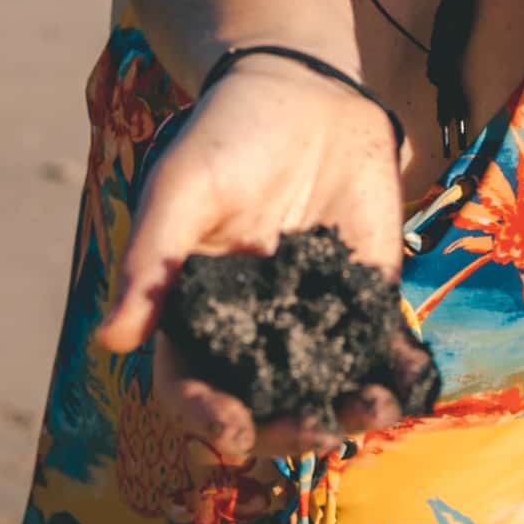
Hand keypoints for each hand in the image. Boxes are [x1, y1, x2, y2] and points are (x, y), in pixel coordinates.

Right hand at [95, 60, 410, 458]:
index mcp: (193, 312)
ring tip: (373, 412)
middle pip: (264, 403)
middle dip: (288, 428)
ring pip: (326, 387)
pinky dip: (398, 374)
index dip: (207, 415)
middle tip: (316, 430)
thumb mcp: (181, 189)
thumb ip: (151, 262)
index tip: (233, 431)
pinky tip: (411, 385)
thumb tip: (111, 340)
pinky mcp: (367, 297)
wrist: (305, 92)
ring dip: (350, 411)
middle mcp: (251, 329)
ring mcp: (313, 317)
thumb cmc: (226, 136)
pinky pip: (382, 349)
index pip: (191, 383)